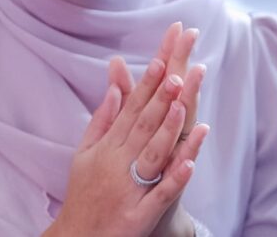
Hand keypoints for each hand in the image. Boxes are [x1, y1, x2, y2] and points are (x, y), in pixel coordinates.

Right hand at [46, 54, 208, 236]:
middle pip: (143, 127)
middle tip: (178, 73)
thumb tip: (114, 88)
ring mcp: (129, 189)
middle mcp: (117, 164)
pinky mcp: (139, 216)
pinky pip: (160, 195)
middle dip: (161, 99)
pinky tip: (190, 164)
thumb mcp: (85, 153)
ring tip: (184, 107)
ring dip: (169, 132)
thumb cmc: (85, 192)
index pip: (130, 110)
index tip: (161, 60)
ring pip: (152, 156)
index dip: (146, 85)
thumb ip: (101, 120)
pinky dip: (174, 179)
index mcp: (107, 147)